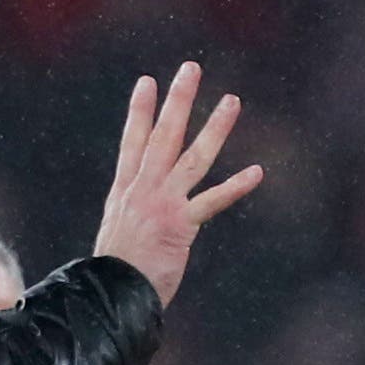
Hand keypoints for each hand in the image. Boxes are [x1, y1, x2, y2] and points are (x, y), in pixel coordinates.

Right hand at [91, 61, 263, 303]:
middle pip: (163, 136)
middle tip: (190, 68)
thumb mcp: (118, 234)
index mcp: (125, 191)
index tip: (147, 82)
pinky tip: (256, 172)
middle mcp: (143, 190)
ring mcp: (162, 204)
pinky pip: (212, 201)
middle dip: (178, 100)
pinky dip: (235, 186)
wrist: (109, 296)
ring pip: (193, 157)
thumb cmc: (114, 274)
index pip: (133, 142)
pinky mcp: (181, 225)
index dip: (140, 111)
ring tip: (232, 101)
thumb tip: (137, 213)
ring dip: (214, 128)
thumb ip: (132, 215)